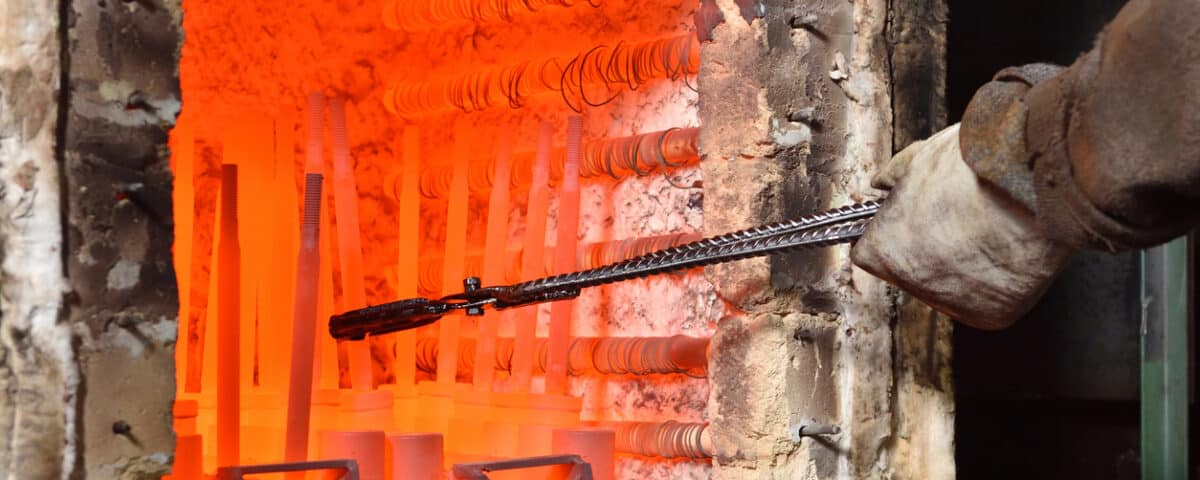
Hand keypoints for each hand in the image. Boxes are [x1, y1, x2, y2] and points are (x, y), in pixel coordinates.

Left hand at [851, 124, 1072, 329]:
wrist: (1030, 185)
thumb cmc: (975, 168)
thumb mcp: (920, 159)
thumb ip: (892, 178)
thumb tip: (881, 183)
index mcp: (883, 251)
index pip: (873, 250)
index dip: (894, 230)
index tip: (911, 218)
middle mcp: (911, 285)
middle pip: (911, 270)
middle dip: (929, 247)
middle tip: (959, 219)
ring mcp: (952, 303)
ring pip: (950, 285)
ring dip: (964, 264)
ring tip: (988, 230)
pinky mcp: (992, 315)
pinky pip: (988, 297)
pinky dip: (998, 278)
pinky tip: (1006, 249)